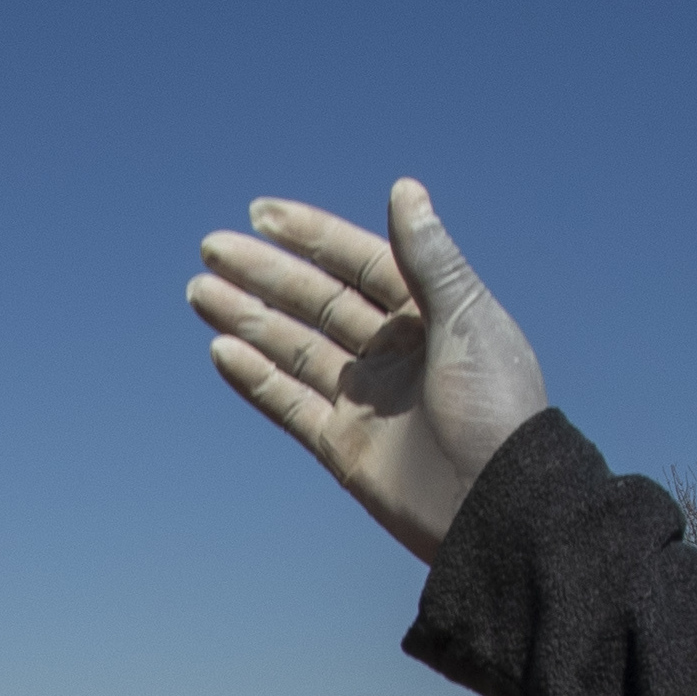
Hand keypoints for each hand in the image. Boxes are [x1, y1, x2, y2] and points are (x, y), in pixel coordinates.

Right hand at [187, 179, 547, 559]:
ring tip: (199, 291)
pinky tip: (220, 349)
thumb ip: (428, 258)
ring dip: (248, 319)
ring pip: (293, 348)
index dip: (311, 236)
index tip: (261, 213)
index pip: (358, 263)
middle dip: (264, 274)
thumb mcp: (467, 321)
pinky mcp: (343, 445)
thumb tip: (403, 189)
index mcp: (426, 316)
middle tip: (212, 248)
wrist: (497, 506)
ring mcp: (364, 399)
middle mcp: (392, 352)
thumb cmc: (496, 409)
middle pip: (316, 301)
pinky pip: (289, 403)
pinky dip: (255, 378)